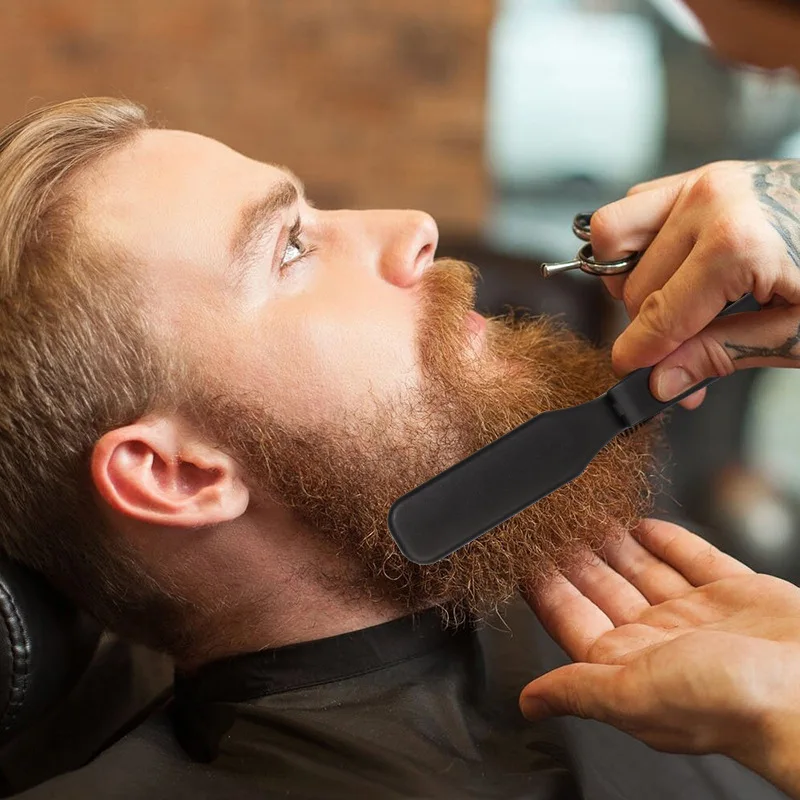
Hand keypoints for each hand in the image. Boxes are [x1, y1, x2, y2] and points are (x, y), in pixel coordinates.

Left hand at [519, 519, 799, 793]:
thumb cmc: (731, 703)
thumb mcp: (635, 693)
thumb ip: (579, 690)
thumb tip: (530, 702)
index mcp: (632, 668)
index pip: (574, 621)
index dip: (549, 590)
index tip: (526, 560)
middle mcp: (662, 642)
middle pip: (606, 590)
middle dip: (579, 560)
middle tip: (554, 526)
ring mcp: (700, 617)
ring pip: (645, 572)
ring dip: (617, 546)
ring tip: (590, 517)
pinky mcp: (737, 594)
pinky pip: (692, 558)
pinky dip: (667, 540)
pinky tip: (645, 524)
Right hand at [591, 160, 799, 408]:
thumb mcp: (799, 334)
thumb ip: (721, 354)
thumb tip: (662, 381)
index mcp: (737, 244)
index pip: (658, 316)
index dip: (639, 355)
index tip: (631, 374)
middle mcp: (710, 202)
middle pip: (634, 287)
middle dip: (649, 327)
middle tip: (681, 352)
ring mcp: (704, 180)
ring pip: (614, 234)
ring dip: (630, 276)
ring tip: (671, 302)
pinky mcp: (705, 174)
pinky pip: (636, 205)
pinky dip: (639, 241)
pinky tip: (676, 269)